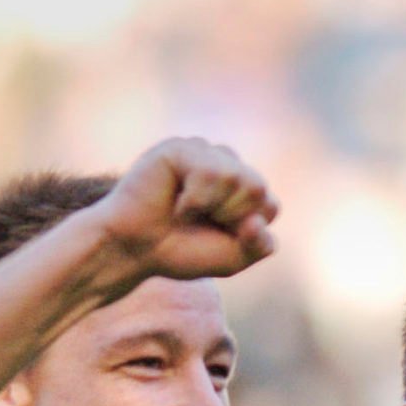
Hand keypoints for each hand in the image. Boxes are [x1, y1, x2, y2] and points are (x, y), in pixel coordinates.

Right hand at [93, 137, 279, 284]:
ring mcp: (202, 152)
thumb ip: (260, 244)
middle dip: (231, 217)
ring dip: (211, 207)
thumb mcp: (234, 257)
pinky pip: (209, 171)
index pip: (270, 206)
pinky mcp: (180, 148)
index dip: (247, 231)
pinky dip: (195, 199)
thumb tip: (258, 222)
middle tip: (198, 222)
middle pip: (258, 188)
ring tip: (185, 211)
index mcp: (241, 188)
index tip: (218, 236)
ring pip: (237, 177)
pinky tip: (175, 203)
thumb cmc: (181, 251)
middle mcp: (225, 164)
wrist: (135, 251)